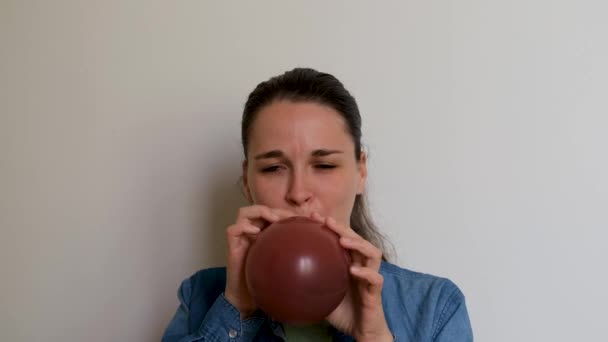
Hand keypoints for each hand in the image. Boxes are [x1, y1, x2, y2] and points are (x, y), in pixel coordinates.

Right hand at [224, 205, 295, 317]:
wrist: (246, 297)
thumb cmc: (265, 282)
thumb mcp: (283, 266)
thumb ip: (294, 255)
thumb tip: (320, 251)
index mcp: (263, 234)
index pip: (274, 215)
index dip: (286, 213)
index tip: (302, 219)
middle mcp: (251, 232)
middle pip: (260, 209)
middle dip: (275, 210)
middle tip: (289, 217)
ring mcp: (240, 238)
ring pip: (244, 213)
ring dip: (259, 212)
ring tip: (273, 219)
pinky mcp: (231, 245)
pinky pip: (233, 230)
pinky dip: (244, 227)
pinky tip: (256, 233)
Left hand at [310, 213, 392, 341]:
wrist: (360, 330)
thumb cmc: (341, 311)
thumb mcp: (319, 295)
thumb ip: (306, 284)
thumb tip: (277, 280)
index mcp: (349, 263)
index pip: (342, 239)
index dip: (330, 227)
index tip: (313, 217)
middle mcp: (362, 266)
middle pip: (357, 240)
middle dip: (343, 228)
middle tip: (327, 221)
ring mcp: (370, 278)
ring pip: (372, 253)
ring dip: (359, 244)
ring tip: (344, 241)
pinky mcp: (375, 292)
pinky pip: (375, 279)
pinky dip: (366, 273)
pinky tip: (354, 270)